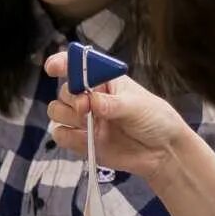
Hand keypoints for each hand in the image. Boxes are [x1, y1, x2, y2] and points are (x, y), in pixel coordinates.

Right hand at [43, 51, 191, 183]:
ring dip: (68, 117)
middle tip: (87, 108)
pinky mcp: (81, 141)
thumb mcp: (138, 106)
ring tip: (89, 124)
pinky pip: (60, 135)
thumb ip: (113, 103)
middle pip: (64, 92)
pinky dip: (67, 137)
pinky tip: (85, 139)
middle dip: (72, 99)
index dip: (62, 63)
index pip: (78, 67)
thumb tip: (91, 101)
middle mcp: (90, 98)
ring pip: (57, 112)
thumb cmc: (155, 119)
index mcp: (104, 81)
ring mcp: (84, 120)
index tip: (53, 68)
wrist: (162, 151)